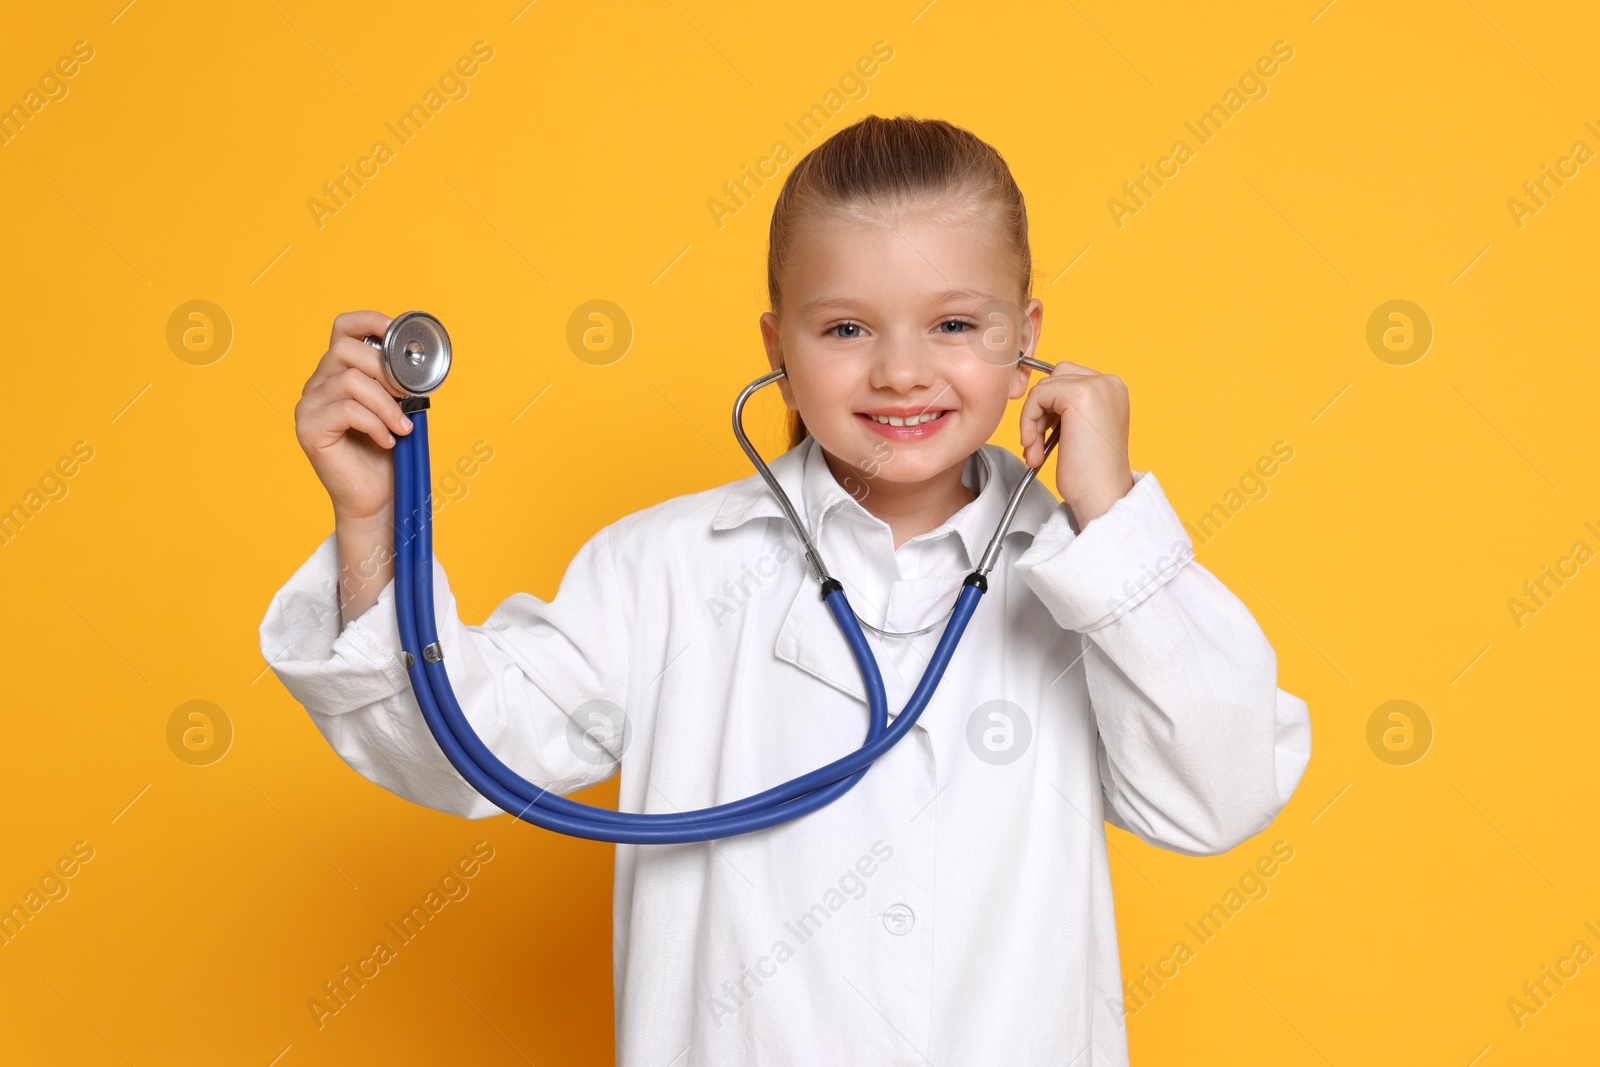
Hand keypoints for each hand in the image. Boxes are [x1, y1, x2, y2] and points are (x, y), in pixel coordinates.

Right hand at [294, 310, 414, 523]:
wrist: (377, 497)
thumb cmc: (388, 453)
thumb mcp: (397, 407)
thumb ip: (396, 382)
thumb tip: (412, 362)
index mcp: (338, 372)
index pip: (343, 328)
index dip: (369, 320)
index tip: (397, 331)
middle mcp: (318, 384)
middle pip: (345, 350)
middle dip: (384, 368)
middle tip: (406, 395)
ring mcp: (309, 406)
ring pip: (349, 381)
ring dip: (385, 404)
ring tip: (401, 426)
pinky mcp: (309, 429)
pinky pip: (346, 410)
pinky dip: (375, 423)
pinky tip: (386, 440)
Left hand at [1018, 359, 1133, 527]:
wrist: (1102, 496)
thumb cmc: (1091, 474)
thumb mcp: (1083, 429)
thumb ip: (1069, 407)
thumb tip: (1040, 394)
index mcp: (1113, 390)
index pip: (1068, 377)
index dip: (1050, 406)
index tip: (1046, 436)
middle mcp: (1109, 383)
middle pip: (1055, 376)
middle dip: (1040, 410)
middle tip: (1037, 444)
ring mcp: (1096, 386)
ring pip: (1043, 387)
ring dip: (1032, 421)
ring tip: (1036, 452)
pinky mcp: (1078, 395)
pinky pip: (1037, 396)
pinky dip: (1028, 422)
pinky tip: (1035, 449)